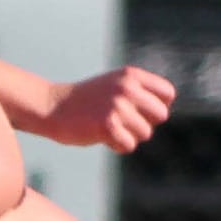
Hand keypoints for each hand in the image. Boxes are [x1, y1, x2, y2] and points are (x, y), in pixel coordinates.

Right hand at [40, 66, 175, 152]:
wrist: (52, 107)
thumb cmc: (87, 100)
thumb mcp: (115, 85)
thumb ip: (139, 92)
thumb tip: (164, 112)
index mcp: (132, 75)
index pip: (168, 93)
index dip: (158, 106)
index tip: (140, 111)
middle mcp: (127, 87)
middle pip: (161, 115)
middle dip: (145, 123)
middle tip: (124, 123)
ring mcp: (118, 106)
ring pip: (145, 133)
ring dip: (129, 136)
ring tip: (108, 127)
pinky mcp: (108, 125)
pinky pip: (129, 145)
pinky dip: (117, 146)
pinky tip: (102, 136)